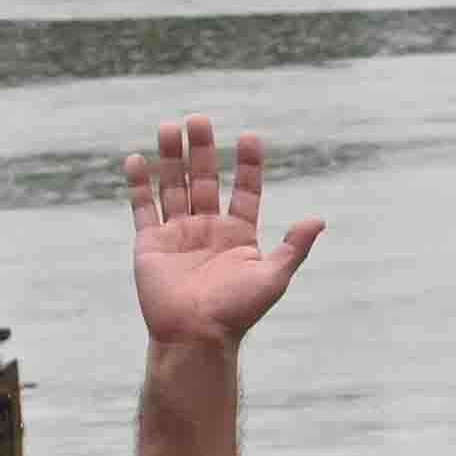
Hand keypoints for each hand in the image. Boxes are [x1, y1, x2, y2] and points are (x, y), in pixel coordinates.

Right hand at [123, 117, 322, 351]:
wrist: (196, 336)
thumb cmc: (237, 311)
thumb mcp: (274, 277)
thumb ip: (294, 247)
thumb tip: (318, 218)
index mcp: (239, 234)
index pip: (244, 190)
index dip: (247, 165)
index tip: (250, 137)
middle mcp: (208, 228)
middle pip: (204, 179)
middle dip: (202, 150)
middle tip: (199, 118)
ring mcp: (178, 233)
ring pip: (173, 186)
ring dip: (170, 157)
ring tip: (169, 125)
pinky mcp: (150, 243)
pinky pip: (143, 208)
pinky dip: (138, 185)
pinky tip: (136, 159)